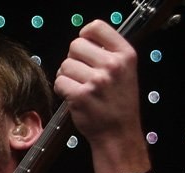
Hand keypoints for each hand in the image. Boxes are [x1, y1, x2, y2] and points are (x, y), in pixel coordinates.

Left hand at [54, 19, 141, 150]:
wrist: (119, 134)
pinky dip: (62, 89)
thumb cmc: (119, 103)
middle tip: (82, 74)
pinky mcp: (80, 95)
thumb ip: (108, 53)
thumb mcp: (125, 71)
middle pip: (75, 45)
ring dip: (67, 76)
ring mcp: (96, 81)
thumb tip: (83, 40)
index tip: (85, 48)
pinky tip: (73, 96)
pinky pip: (59, 81)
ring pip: (65, 65)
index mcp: (126, 55)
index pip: (96, 27)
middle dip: (74, 59)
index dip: (85, 36)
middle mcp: (113, 65)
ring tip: (80, 87)